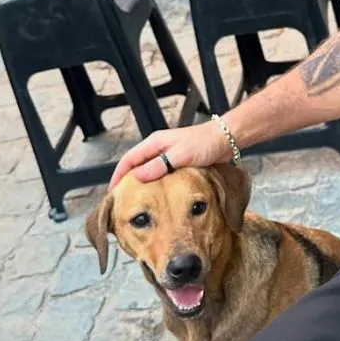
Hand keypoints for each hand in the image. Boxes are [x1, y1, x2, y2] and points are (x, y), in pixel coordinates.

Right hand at [109, 118, 233, 187]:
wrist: (226, 140)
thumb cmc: (204, 144)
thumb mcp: (180, 155)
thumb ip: (159, 165)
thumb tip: (137, 176)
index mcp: (154, 143)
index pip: (128, 160)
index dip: (119, 175)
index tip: (113, 191)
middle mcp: (158, 149)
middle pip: (136, 166)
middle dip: (127, 181)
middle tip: (122, 199)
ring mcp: (167, 155)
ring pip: (148, 171)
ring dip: (142, 183)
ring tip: (137, 200)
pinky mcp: (177, 162)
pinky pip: (161, 174)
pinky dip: (155, 184)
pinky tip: (157, 196)